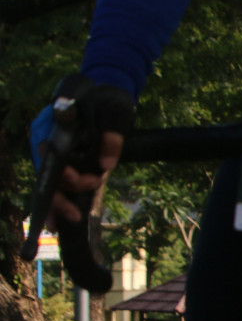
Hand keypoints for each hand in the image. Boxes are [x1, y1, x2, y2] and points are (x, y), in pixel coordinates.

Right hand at [30, 75, 132, 226]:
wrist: (106, 96)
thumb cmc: (108, 100)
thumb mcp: (117, 112)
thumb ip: (113, 134)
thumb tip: (107, 163)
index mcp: (55, 122)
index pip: (50, 148)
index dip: (61, 169)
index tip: (78, 179)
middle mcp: (45, 137)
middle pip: (46, 169)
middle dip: (61, 192)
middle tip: (77, 210)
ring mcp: (51, 149)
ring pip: (48, 179)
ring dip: (59, 200)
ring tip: (73, 216)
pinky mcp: (60, 160)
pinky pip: (54, 183)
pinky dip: (55, 202)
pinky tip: (56, 223)